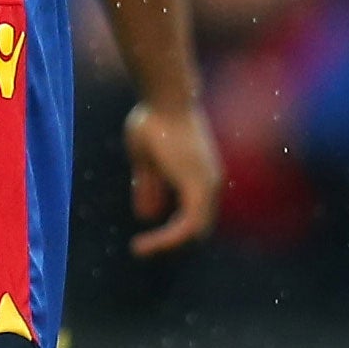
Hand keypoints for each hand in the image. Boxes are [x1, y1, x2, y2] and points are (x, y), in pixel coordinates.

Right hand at [124, 97, 222, 257]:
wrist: (164, 97)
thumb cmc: (154, 120)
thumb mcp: (146, 160)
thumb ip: (149, 187)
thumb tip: (147, 215)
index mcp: (200, 177)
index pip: (194, 216)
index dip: (173, 231)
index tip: (145, 237)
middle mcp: (209, 184)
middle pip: (197, 228)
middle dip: (171, 242)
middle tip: (143, 248)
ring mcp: (206, 186)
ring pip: (193, 231)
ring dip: (166, 244)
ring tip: (139, 250)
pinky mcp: (198, 187)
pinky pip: (186, 227)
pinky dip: (167, 239)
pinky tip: (144, 243)